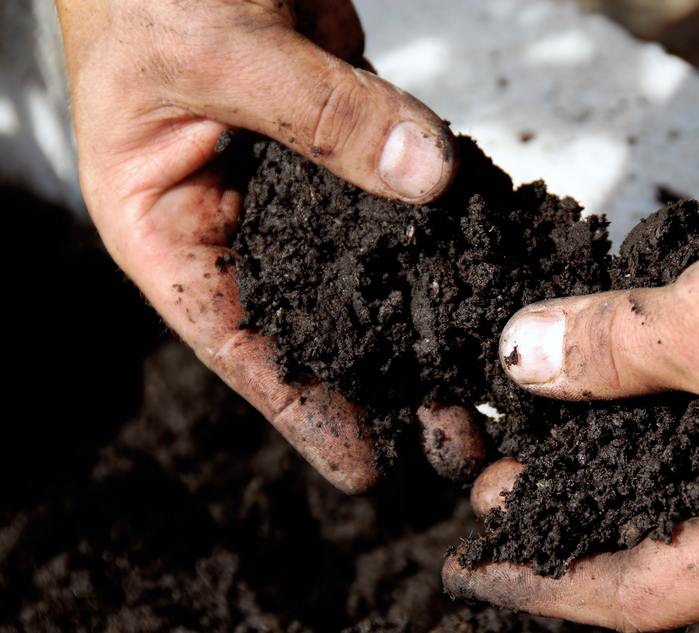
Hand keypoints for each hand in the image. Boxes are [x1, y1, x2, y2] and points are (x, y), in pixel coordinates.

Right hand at [57, 0, 480, 492]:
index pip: (237, 342)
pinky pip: (400, 192)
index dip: (301, 410)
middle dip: (382, 381)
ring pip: (366, 267)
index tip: (365, 468)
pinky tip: (485, 275)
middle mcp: (233, 216)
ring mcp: (295, 179)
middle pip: (315, 321)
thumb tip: (427, 176)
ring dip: (422, 320)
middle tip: (455, 437)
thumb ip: (321, 116)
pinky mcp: (346, 135)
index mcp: (168, 223)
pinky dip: (440, 232)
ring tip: (482, 379)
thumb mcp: (217, 51)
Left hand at [443, 30, 698, 630]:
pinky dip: (660, 416)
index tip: (481, 564)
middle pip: (661, 543)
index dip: (548, 580)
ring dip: (613, 461)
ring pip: (690, 485)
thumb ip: (610, 348)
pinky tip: (619, 386)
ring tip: (542, 438)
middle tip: (500, 490)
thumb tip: (524, 354)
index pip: (638, 592)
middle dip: (573, 516)